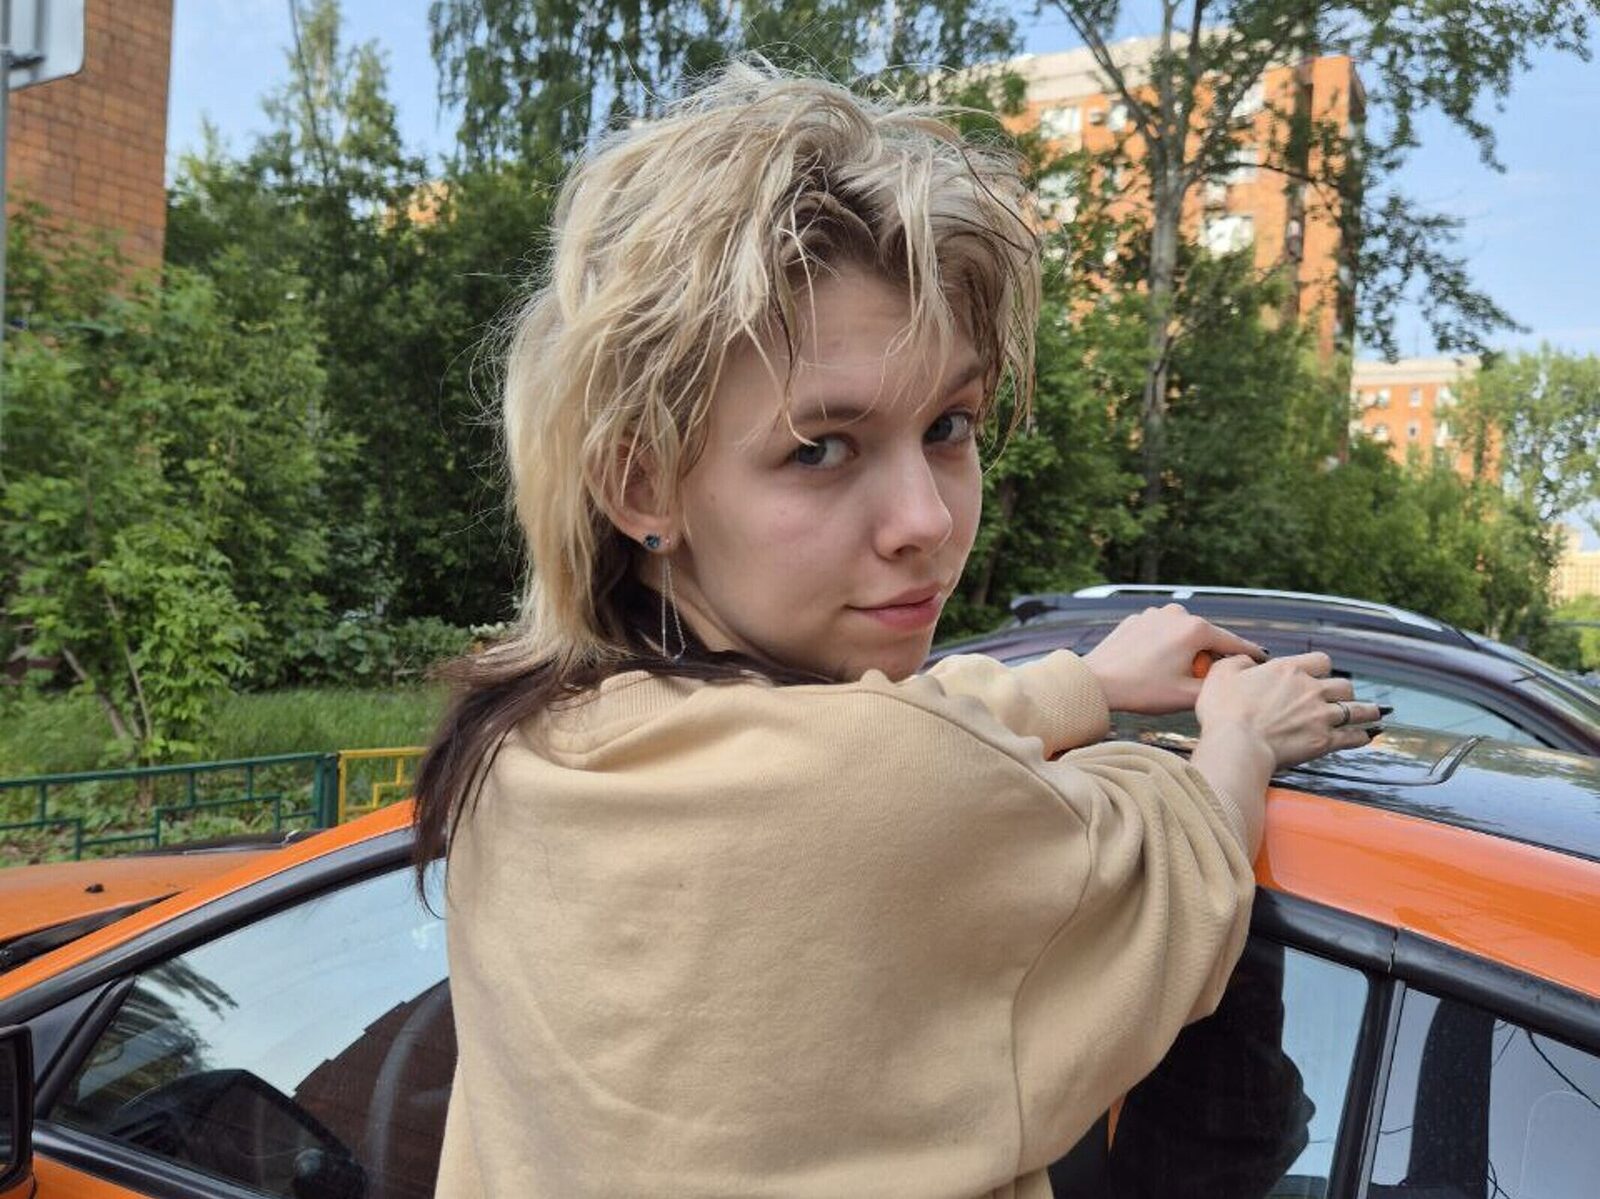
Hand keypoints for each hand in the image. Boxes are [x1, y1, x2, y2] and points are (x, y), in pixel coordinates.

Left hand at [1082, 603, 1266, 713]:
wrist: (1095, 682)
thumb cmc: (1142, 691)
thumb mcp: (1188, 695)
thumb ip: (1219, 684)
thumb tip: (1234, 677)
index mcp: (1195, 628)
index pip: (1232, 642)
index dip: (1250, 654)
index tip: (1265, 660)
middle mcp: (1177, 613)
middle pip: (1207, 637)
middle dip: (1210, 657)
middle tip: (1208, 680)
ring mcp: (1154, 613)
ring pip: (1182, 634)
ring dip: (1186, 651)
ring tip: (1177, 676)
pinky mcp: (1137, 619)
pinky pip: (1160, 634)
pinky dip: (1164, 647)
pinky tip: (1155, 666)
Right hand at [1196, 652, 1379, 769]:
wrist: (1236, 744)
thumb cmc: (1224, 710)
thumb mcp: (1222, 673)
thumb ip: (1239, 662)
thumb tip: (1248, 661)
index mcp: (1288, 670)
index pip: (1320, 660)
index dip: (1320, 668)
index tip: (1317, 675)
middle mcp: (1310, 690)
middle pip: (1343, 685)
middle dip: (1343, 691)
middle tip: (1340, 696)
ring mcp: (1321, 716)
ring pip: (1357, 710)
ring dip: (1366, 711)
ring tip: (1373, 712)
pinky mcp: (1324, 741)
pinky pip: (1353, 737)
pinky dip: (1362, 736)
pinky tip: (1367, 736)